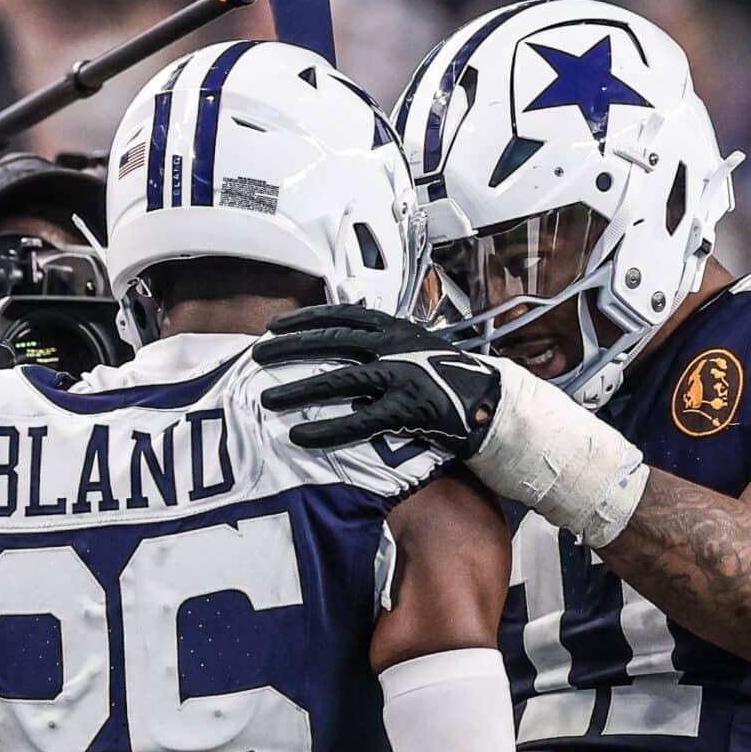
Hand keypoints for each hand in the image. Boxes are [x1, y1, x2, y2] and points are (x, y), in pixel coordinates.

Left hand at [254, 304, 502, 454]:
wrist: (492, 404)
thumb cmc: (453, 378)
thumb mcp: (418, 348)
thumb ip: (385, 344)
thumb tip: (349, 345)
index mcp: (397, 329)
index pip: (343, 316)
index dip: (306, 320)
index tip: (276, 327)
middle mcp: (396, 347)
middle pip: (332, 343)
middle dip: (290, 348)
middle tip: (258, 357)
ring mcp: (401, 377)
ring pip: (339, 381)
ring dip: (299, 390)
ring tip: (268, 400)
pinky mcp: (407, 411)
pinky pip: (358, 421)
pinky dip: (326, 430)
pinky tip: (300, 436)